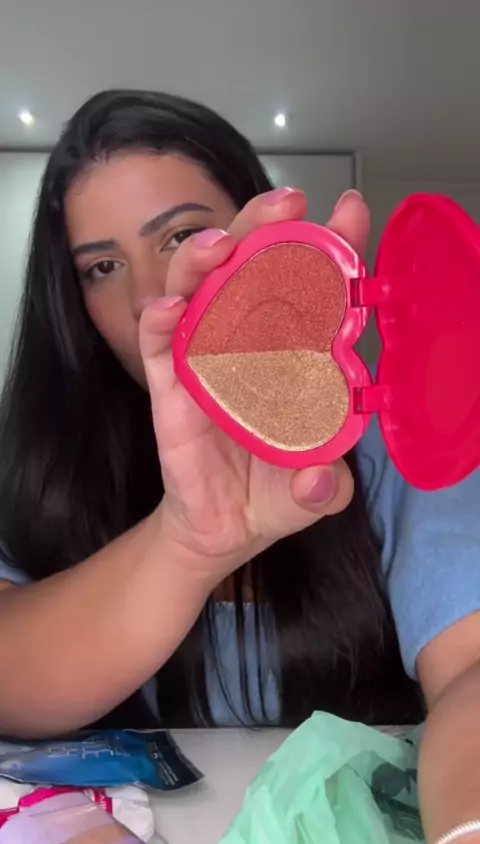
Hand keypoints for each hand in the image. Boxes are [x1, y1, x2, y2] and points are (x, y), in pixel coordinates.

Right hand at [140, 188, 369, 574]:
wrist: (225, 528)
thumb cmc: (274, 492)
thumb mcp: (313, 493)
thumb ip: (324, 488)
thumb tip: (318, 481)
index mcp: (294, 355)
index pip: (311, 288)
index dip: (330, 246)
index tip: (350, 212)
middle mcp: (248, 345)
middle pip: (248, 268)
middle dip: (264, 229)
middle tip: (286, 204)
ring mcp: (205, 360)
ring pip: (198, 291)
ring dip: (205, 260)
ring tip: (220, 245)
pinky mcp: (169, 387)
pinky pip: (160, 345)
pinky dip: (160, 321)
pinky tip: (170, 309)